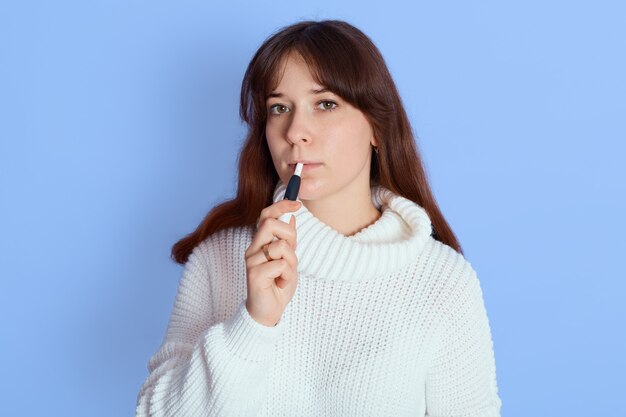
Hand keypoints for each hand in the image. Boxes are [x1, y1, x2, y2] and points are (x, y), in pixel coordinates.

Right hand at [244, 199, 300, 326]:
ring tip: (285, 275)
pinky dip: (287, 275)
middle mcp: (253, 249)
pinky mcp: (254, 275)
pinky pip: (280, 265)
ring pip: (280, 246)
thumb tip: (292, 217)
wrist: (269, 312)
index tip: (297, 202)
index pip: (266, 215)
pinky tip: (281, 284)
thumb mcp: (288, 260)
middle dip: (290, 235)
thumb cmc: (277, 286)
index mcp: (260, 243)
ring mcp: (252, 261)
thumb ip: (288, 241)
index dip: (281, 205)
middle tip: (292, 252)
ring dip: (291, 262)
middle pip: (270, 223)